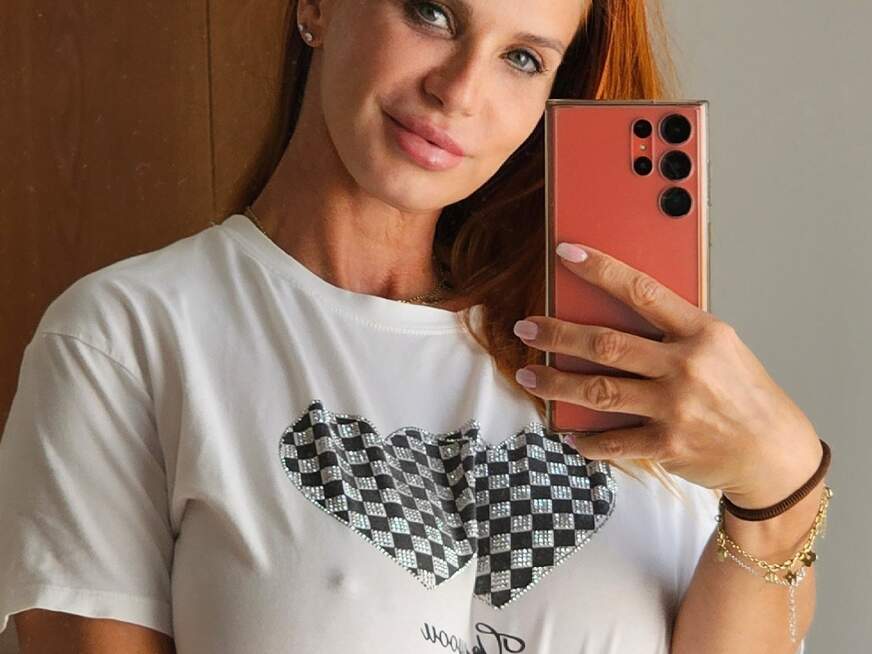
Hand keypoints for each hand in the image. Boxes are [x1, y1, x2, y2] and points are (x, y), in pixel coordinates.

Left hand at [513, 242, 822, 508]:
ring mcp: (676, 406)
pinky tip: (567, 431)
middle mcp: (686, 366)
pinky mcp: (668, 444)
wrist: (773, 451)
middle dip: (557, 335)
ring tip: (529, 376)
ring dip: (556, 383)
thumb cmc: (743, 392)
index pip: (642, 290)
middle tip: (527, 329)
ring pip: (600, 390)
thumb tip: (618, 313)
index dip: (601, 269)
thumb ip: (675, 330)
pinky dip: (587, 438)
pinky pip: (614, 440)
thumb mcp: (721, 346)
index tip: (567, 254)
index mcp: (701, 332)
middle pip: (606, 343)